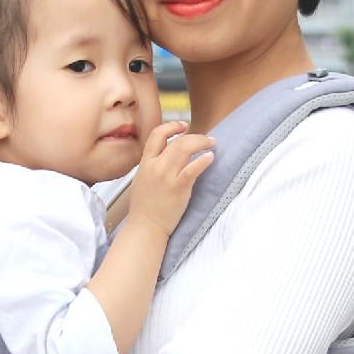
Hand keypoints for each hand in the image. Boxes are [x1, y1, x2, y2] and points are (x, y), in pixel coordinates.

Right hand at [128, 122, 214, 238]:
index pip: (157, 135)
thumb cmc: (144, 208)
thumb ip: (152, 166)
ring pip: (186, 149)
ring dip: (202, 143)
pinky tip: (210, 158)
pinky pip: (193, 168)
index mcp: (145, 163)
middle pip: (177, 141)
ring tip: (212, 145)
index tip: (183, 126)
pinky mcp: (178, 188)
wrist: (145, 227)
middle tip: (207, 138)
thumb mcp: (142, 180)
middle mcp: (155, 167)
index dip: (172, 126)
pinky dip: (204, 160)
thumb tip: (167, 156)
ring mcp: (167, 177)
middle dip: (195, 136)